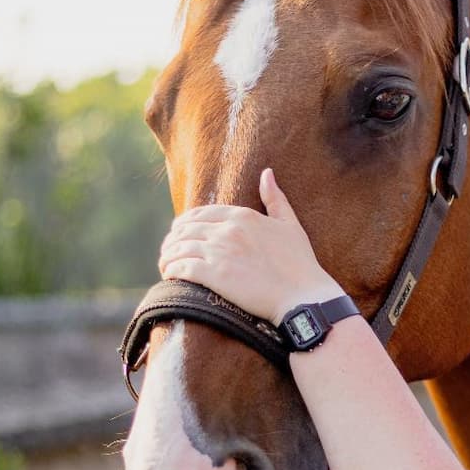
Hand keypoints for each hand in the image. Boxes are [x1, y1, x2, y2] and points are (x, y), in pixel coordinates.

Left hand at [158, 168, 343, 324]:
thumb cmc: (300, 263)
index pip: (200, 213)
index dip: (184, 224)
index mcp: (243, 216)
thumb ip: (275, 198)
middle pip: (184, 229)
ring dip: (167, 256)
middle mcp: (228, 230)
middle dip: (172, 240)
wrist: (303, 296)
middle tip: (169, 252)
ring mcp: (220, 252)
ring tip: (165, 265)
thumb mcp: (290, 224)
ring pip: (179, 248)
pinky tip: (170, 276)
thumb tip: (267, 173)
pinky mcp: (215, 275)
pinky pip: (182, 267)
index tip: (179, 234)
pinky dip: (171, 270)